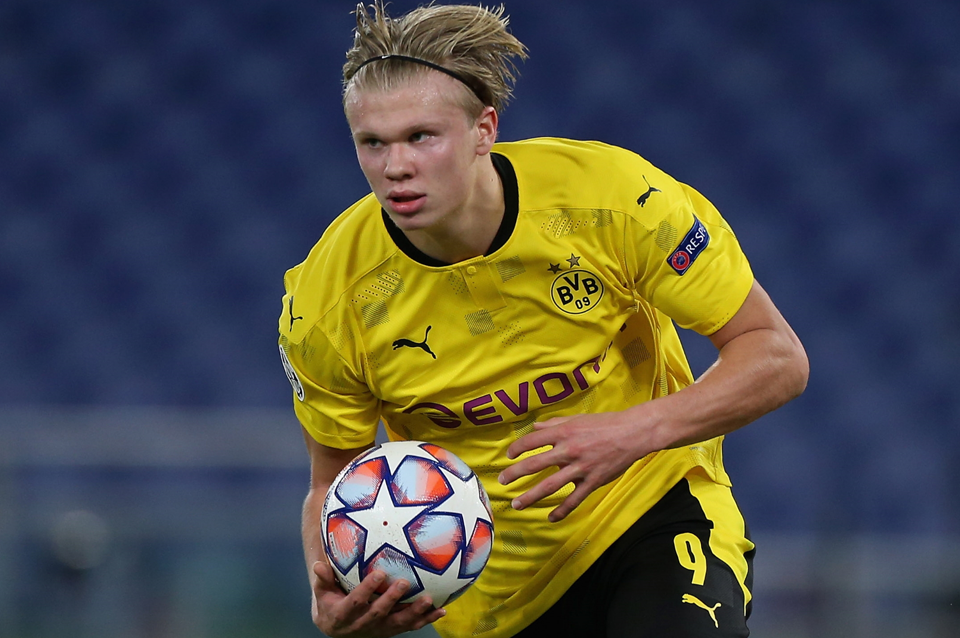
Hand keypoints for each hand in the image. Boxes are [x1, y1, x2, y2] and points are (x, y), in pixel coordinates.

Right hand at [311, 560, 444, 636]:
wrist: (337, 627)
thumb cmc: (331, 600)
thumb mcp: (322, 591)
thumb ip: (322, 578)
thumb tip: (318, 564)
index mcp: (344, 614)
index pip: (356, 602)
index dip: (367, 589)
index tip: (378, 573)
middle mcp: (362, 625)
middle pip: (379, 613)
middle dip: (392, 600)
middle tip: (404, 583)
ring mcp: (379, 629)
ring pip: (398, 623)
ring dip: (414, 612)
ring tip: (429, 600)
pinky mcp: (391, 631)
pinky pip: (410, 626)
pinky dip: (426, 619)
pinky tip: (441, 610)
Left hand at [498, 412, 651, 521]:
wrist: (633, 433)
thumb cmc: (605, 424)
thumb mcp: (577, 418)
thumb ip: (554, 424)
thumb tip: (535, 426)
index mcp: (564, 432)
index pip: (532, 441)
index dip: (517, 448)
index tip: (509, 456)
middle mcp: (569, 450)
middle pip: (535, 464)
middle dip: (515, 474)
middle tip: (502, 481)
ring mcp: (581, 468)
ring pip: (551, 485)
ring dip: (531, 496)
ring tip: (517, 504)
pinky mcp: (593, 481)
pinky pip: (574, 499)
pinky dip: (561, 510)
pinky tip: (550, 517)